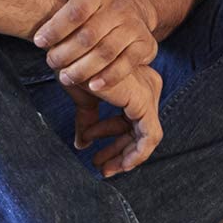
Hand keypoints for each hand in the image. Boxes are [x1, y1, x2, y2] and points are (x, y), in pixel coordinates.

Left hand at [29, 0, 157, 99]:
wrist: (134, 8)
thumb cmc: (95, 3)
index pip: (77, 10)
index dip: (55, 28)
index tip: (38, 41)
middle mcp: (120, 8)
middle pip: (89, 36)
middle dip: (65, 53)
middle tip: (50, 62)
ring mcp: (134, 27)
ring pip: (106, 52)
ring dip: (82, 69)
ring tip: (65, 77)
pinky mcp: (145, 45)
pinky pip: (127, 64)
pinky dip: (109, 77)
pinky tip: (93, 86)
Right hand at [65, 62, 162, 177]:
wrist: (73, 56)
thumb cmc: (77, 69)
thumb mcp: (85, 98)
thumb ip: (87, 119)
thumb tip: (82, 144)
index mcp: (137, 84)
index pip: (131, 121)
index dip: (113, 140)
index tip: (91, 150)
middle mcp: (148, 87)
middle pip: (139, 130)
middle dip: (119, 151)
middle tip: (100, 167)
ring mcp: (149, 94)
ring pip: (146, 138)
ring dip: (125, 156)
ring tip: (102, 167)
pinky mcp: (144, 102)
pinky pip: (150, 137)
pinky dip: (136, 154)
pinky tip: (119, 164)